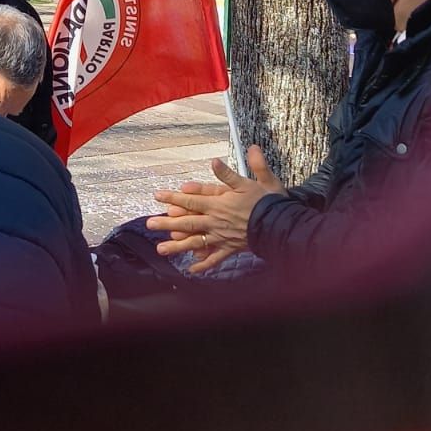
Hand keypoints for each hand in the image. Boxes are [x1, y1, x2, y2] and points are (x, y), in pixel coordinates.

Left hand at [145, 146, 284, 272]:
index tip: (157, 196)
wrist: (281, 225)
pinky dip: (203, 265)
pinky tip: (191, 270)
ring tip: (160, 250)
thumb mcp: (250, 182)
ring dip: (177, 246)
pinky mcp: (231, 248)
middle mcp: (216, 221)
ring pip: (196, 242)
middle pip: (187, 222)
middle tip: (149, 224)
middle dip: (167, 223)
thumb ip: (229, 173)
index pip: (191, 199)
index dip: (173, 197)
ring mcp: (222, 237)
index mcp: (219, 203)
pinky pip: (215, 258)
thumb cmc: (267, 201)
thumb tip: (214, 161)